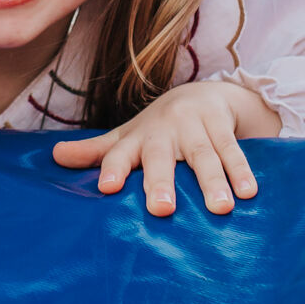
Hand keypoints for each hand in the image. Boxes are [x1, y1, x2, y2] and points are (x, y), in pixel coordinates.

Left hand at [51, 81, 281, 216]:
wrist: (202, 94)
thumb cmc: (157, 128)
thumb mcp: (126, 137)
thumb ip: (95, 152)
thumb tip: (54, 156)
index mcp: (136, 138)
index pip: (119, 154)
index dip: (113, 169)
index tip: (106, 189)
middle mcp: (163, 131)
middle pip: (161, 157)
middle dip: (161, 181)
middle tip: (162, 210)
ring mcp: (194, 126)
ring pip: (203, 155)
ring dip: (212, 181)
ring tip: (220, 208)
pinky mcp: (221, 124)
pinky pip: (233, 150)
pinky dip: (242, 170)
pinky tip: (249, 192)